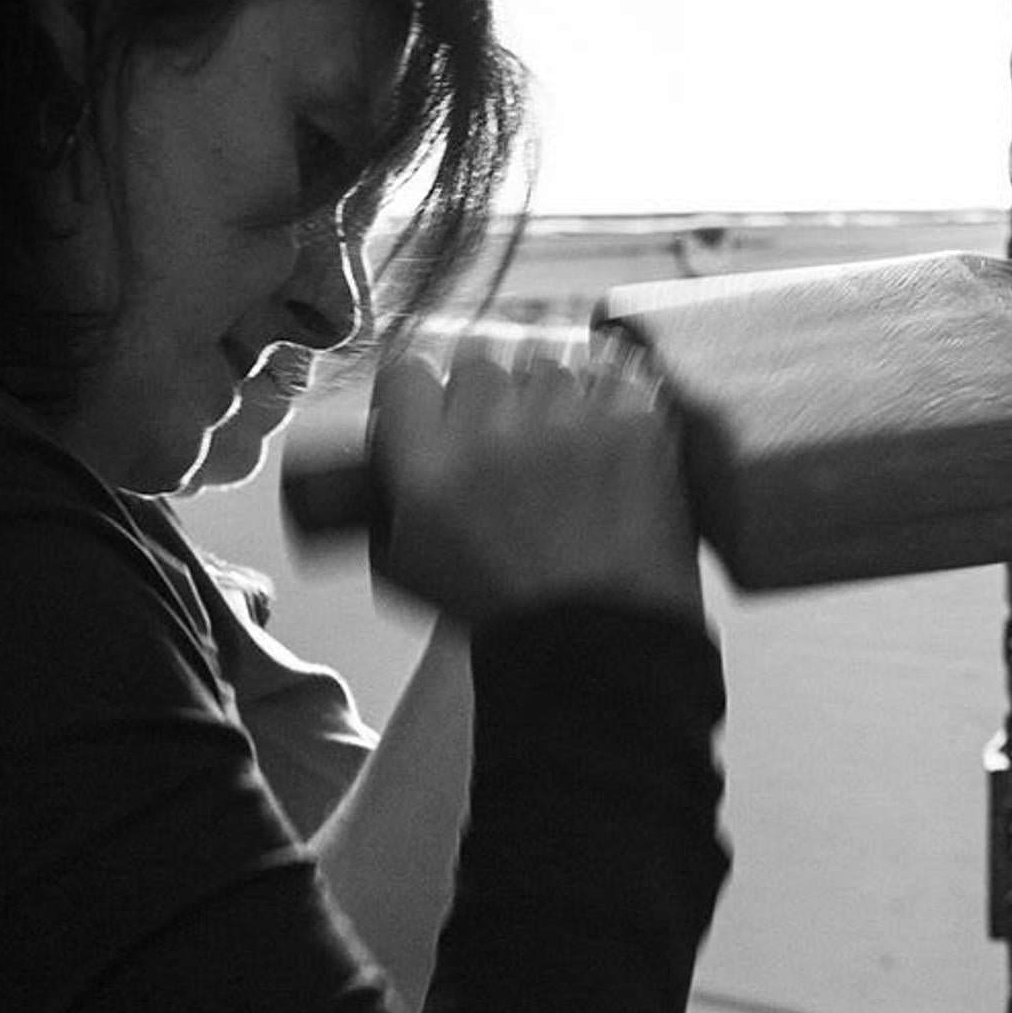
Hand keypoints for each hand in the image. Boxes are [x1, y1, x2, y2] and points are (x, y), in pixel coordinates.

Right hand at [366, 326, 700, 625]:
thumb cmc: (509, 618)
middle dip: (490, 402)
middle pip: (478, 365)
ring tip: (566, 459)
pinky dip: (610, 407)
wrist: (600, 647)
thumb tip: (381, 459)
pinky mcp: (630, 419)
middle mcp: (489, 431)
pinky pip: (611, 378)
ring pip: (546, 367)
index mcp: (426, 467)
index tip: (440, 415)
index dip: (423, 397)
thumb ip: (388, 502)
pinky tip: (607, 452)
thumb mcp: (410, 568)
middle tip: (509, 448)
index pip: (406, 376)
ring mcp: (565, 420)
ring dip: (552, 403)